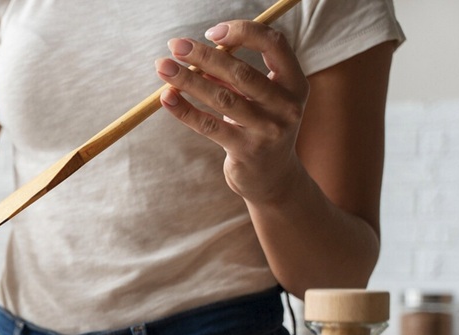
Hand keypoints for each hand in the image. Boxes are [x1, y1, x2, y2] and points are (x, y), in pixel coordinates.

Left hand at [154, 20, 309, 204]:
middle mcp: (286, 106)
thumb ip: (234, 78)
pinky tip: (166, 97)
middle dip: (204, 55)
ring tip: (163, 68)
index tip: (212, 31)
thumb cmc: (261, 128)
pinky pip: (209, 126)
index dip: (243, 32)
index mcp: (295, 83)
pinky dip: (185, 110)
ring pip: (221, 99)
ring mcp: (268, 130)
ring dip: (188, 80)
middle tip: (174, 45)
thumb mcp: (258, 99)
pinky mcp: (245, 151)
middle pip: (241, 72)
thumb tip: (195, 56)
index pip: (274, 44)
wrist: (273, 179)